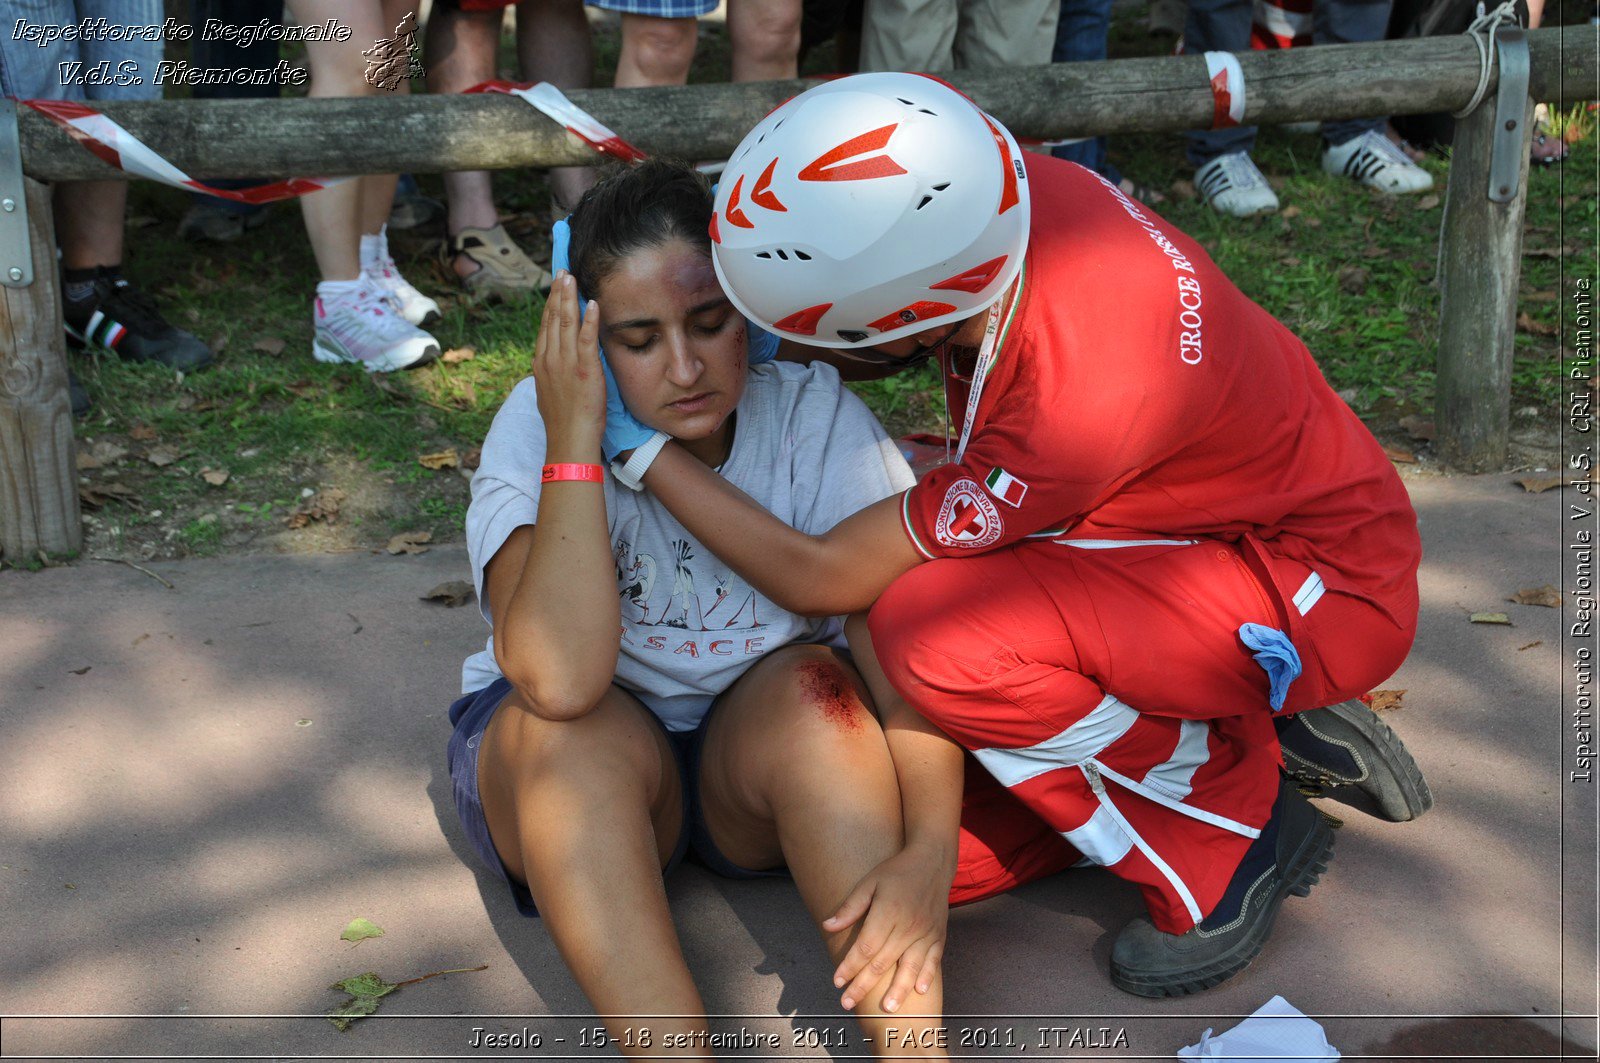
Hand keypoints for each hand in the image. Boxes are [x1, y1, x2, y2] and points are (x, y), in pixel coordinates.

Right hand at [550, 217, 654, 461]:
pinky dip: (588, 319)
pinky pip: (585, 339)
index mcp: (541, 364)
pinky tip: (592, 303)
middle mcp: (549, 359)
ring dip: (569, 298)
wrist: (568, 441)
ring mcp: (565, 363)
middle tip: (562, 271)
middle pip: (552, 318)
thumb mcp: (552, 393)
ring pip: (565, 323)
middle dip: (557, 293)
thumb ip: (554, 374)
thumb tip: (555, 365)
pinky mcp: (584, 370)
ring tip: (572, 277)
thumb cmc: (564, 424)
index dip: (550, 304)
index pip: (545, 326)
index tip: (555, 287)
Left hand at [822, 842, 954, 1012]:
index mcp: (888, 912)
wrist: (933, 861)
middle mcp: (908, 925)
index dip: (849, 966)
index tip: (837, 982)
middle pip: (883, 962)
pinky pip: (933, 960)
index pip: (865, 947)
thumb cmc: (896, 871)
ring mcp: (926, 932)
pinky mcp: (938, 935)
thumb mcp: (869, 882)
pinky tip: (919, 992)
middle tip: (847, 1003)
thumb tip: (827, 926)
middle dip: (863, 985)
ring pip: (909, 967)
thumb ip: (851, 907)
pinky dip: (926, 977)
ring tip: (885, 1009)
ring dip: (897, 990)